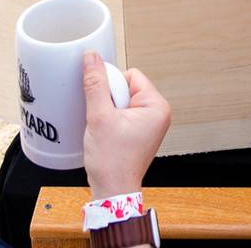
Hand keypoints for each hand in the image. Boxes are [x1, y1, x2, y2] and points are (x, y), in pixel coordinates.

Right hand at [83, 53, 170, 197]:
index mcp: (157, 106)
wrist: (111, 193)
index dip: (112, 87)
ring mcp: (149, 124)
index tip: (105, 107)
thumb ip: (96, 84)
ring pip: (121, 100)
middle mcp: (158, 113)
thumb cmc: (112, 163)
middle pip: (126, 86)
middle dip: (110, 101)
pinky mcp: (139, 132)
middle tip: (105, 122)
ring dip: (108, 111)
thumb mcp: (99, 117)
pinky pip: (122, 113)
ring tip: (105, 130)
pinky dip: (110, 120)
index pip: (131, 75)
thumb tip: (92, 57)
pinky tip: (106, 134)